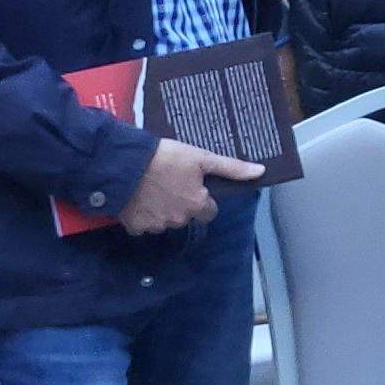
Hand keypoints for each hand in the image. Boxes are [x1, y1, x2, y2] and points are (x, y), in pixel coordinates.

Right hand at [119, 138, 261, 235]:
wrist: (123, 164)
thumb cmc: (166, 158)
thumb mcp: (202, 158)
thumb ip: (231, 168)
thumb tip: (261, 172)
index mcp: (197, 205)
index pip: (209, 211)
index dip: (202, 199)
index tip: (192, 187)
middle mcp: (178, 219)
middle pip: (186, 216)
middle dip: (181, 204)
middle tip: (170, 184)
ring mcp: (155, 225)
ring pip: (164, 221)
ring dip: (161, 210)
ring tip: (152, 189)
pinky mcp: (134, 226)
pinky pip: (142, 225)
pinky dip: (142, 215)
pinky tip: (138, 199)